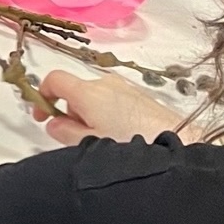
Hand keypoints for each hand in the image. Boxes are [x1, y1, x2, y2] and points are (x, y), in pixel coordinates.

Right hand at [35, 69, 179, 145]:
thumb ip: (64, 132)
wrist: (180, 143)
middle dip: (69, 111)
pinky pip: (114, 101)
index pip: (53, 79)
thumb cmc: (130, 144)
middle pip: (75, 90)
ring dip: (90, 115)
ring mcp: (125, 88)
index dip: (42, 95)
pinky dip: (108, 115)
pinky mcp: (141, 97)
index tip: (42, 116)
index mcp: (87, 92)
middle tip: (76, 138)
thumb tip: (53, 123)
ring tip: (102, 142)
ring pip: (95, 97)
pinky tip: (120, 137)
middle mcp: (105, 83)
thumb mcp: (89, 144)